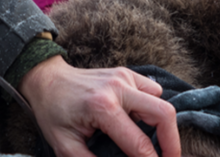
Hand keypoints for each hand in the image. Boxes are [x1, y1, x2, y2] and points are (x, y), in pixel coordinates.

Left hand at [19, 55, 179, 156]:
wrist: (47, 79)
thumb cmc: (53, 113)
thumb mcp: (64, 146)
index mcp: (102, 108)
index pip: (139, 144)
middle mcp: (118, 89)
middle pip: (164, 115)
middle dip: (172, 144)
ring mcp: (124, 77)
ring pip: (161, 101)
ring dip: (163, 125)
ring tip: (153, 143)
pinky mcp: (127, 73)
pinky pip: (153, 90)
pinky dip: (154, 108)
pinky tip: (141, 120)